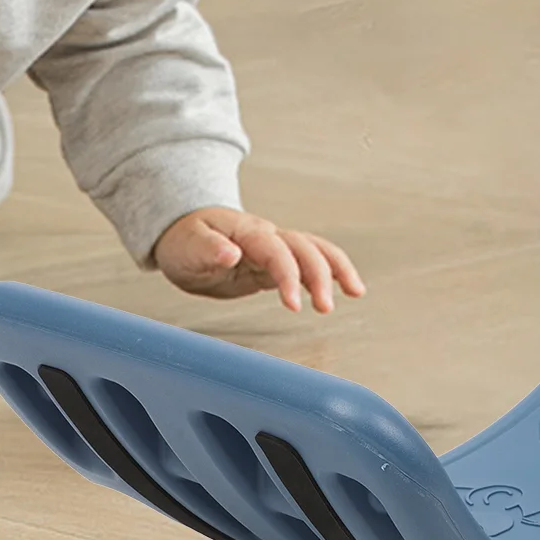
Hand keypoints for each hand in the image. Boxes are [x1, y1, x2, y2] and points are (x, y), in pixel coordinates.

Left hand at [152, 207, 365, 313]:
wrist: (184, 234)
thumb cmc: (183, 239)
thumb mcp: (187, 246)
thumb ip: (208, 249)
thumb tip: (229, 253)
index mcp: (247, 231)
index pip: (276, 251)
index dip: (288, 276)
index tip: (293, 305)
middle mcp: (267, 236)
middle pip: (304, 248)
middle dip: (320, 276)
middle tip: (326, 308)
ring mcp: (275, 247)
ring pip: (315, 250)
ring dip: (336, 269)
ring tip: (356, 291)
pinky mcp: (276, 262)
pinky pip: (309, 263)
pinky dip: (330, 273)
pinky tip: (346, 288)